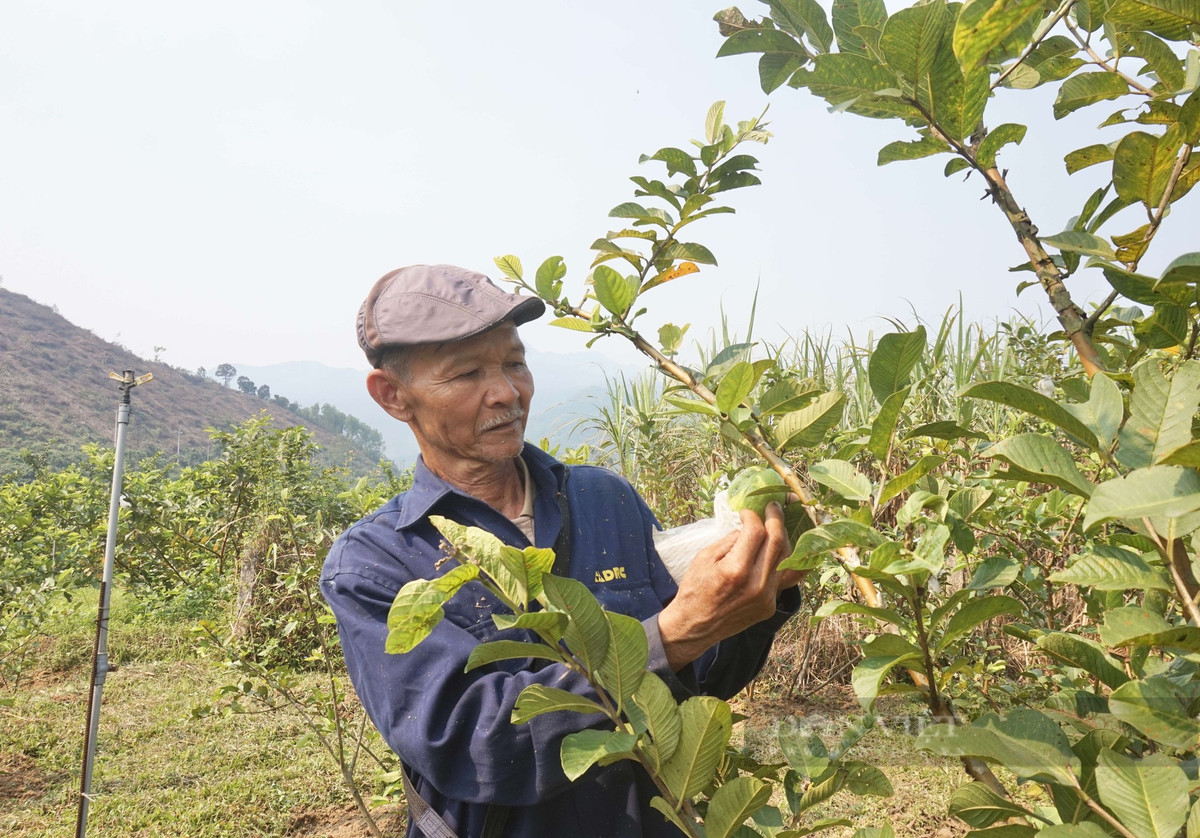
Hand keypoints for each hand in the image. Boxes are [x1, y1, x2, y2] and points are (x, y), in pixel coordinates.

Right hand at [658, 502, 795, 670]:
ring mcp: (767, 598)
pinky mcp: (770, 606)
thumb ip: (730, 540)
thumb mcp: (704, 557)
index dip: (753, 516)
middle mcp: (756, 584)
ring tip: (778, 525)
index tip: (746, 512)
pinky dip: (785, 560)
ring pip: (788, 559)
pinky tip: (786, 548)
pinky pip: (785, 578)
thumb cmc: (695, 589)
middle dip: (776, 518)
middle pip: (778, 542)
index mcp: (736, 570)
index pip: (756, 532)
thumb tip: (749, 527)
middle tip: (773, 507)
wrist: (695, 627)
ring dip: (784, 537)